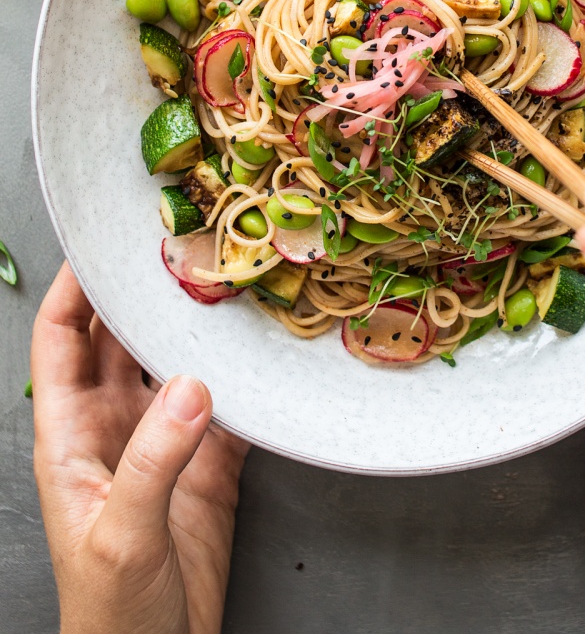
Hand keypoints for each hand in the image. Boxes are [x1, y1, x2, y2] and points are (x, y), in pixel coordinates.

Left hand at [31, 263, 248, 633]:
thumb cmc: (109, 614)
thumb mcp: (121, 535)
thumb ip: (154, 459)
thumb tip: (191, 385)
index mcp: (71, 435)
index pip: (61, 340)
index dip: (74, 289)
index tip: (100, 245)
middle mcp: (115, 425)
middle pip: (120, 338)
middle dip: (143, 292)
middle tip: (180, 245)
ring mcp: (163, 441)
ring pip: (175, 362)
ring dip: (196, 327)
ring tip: (228, 281)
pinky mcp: (209, 464)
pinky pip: (228, 404)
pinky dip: (246, 377)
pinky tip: (264, 351)